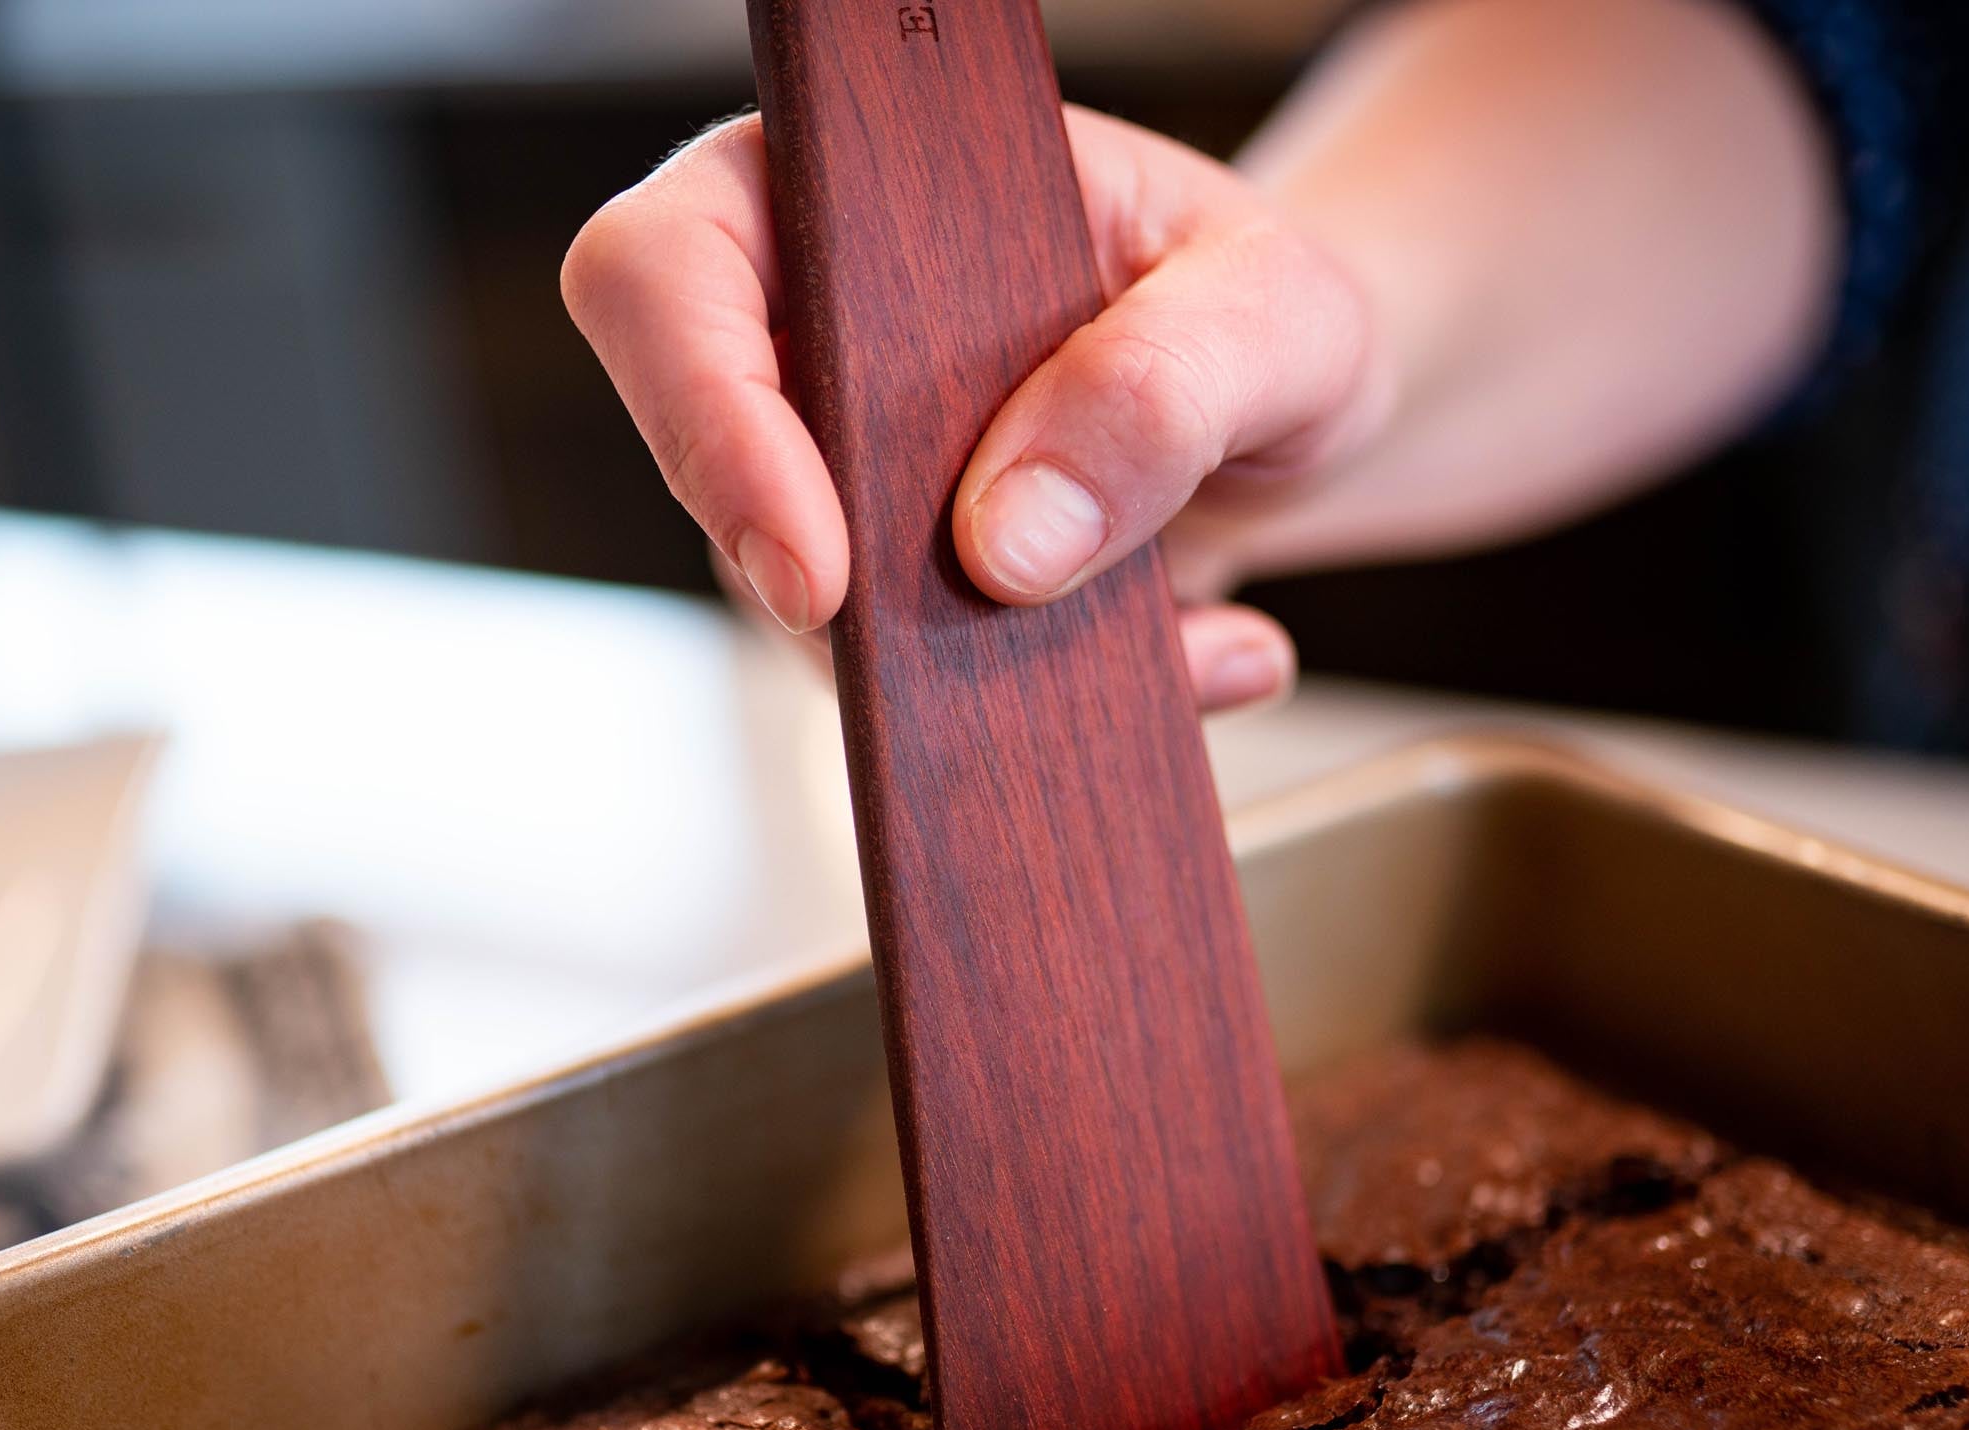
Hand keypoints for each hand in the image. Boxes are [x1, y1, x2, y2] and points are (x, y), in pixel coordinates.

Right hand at [564, 107, 1391, 711]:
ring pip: (794, 605)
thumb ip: (1164, 388)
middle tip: (985, 646)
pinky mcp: (883, 591)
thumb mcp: (1272, 314)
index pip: (668, 271)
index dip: (704, 420)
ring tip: (1177, 636)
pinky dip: (1030, 701)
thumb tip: (1007, 543)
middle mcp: (804, 325)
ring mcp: (830, 471)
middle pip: (703, 465)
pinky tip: (1191, 658)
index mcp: (845, 189)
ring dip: (963, 662)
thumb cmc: (1261, 311)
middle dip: (837, 586)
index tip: (817, 572)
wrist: (1300, 413)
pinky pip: (898, 683)